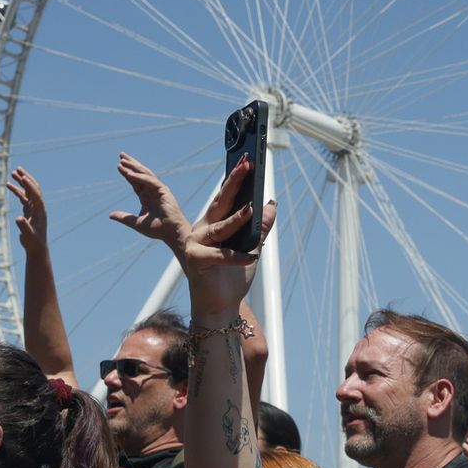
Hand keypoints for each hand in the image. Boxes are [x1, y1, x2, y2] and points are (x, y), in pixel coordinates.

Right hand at [6, 166, 52, 254]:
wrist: (36, 248)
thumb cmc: (33, 242)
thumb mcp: (28, 235)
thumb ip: (23, 226)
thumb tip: (18, 219)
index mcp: (40, 211)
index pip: (35, 195)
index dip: (29, 186)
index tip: (22, 177)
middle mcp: (38, 207)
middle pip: (33, 189)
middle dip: (26, 178)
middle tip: (18, 169)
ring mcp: (34, 208)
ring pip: (28, 191)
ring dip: (21, 182)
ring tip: (13, 173)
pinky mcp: (29, 210)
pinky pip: (23, 197)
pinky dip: (17, 190)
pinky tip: (8, 185)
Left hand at [107, 152, 191, 254]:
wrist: (171, 233)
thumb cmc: (158, 229)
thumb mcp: (136, 223)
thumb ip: (124, 217)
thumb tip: (110, 215)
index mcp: (147, 197)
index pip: (135, 182)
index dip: (127, 173)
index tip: (119, 166)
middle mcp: (152, 191)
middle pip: (140, 173)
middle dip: (131, 164)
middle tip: (121, 155)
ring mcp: (158, 190)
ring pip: (145, 174)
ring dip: (134, 167)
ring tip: (123, 160)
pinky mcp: (163, 191)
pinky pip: (150, 181)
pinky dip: (140, 177)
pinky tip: (130, 174)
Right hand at [170, 155, 274, 318]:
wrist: (219, 306)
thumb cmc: (231, 277)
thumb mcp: (251, 249)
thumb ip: (260, 228)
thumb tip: (271, 203)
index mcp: (213, 224)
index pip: (226, 197)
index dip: (236, 179)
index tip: (248, 160)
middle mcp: (203, 230)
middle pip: (221, 203)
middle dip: (234, 182)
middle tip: (247, 164)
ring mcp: (197, 244)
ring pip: (221, 228)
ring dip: (236, 219)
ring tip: (251, 208)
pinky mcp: (197, 261)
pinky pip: (222, 256)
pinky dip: (238, 257)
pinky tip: (252, 257)